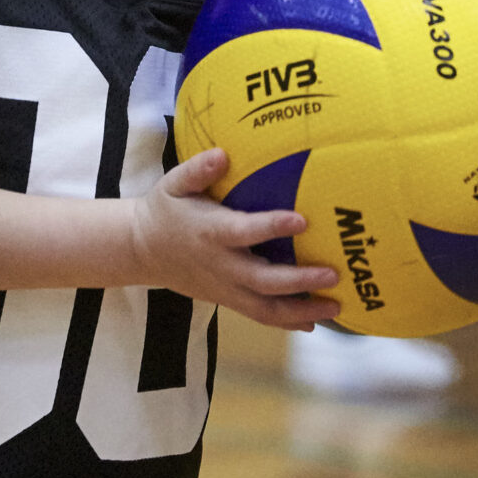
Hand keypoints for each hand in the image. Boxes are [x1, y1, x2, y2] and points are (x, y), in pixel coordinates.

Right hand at [131, 149, 340, 330]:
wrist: (142, 250)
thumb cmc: (166, 210)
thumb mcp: (173, 184)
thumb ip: (198, 170)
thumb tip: (222, 155)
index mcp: (210, 232)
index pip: (243, 232)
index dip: (271, 227)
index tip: (302, 220)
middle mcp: (220, 265)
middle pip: (263, 281)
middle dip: (300, 281)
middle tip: (333, 274)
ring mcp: (225, 288)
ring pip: (266, 309)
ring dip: (302, 311)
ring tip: (335, 307)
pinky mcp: (228, 300)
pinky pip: (260, 316)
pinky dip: (288, 322)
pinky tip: (315, 322)